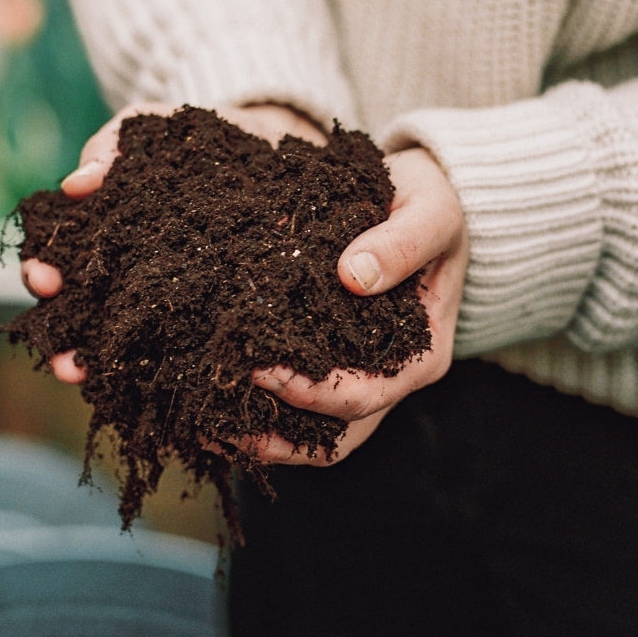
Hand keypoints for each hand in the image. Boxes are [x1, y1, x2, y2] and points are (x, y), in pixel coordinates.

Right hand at [20, 100, 326, 382]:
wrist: (267, 149)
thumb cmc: (199, 138)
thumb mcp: (152, 128)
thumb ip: (112, 145)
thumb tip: (76, 185)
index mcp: (101, 229)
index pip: (59, 257)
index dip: (43, 270)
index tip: (44, 280)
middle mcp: (123, 271)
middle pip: (82, 310)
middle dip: (64, 336)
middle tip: (61, 356)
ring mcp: (162, 296)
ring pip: (120, 338)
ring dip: (98, 365)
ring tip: (87, 380)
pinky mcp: (204, 313)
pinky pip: (178, 345)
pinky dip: (159, 368)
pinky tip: (153, 387)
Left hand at [245, 145, 467, 465]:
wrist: (420, 201)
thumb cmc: (430, 205)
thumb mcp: (431, 212)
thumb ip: (402, 242)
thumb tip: (354, 275)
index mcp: (423, 354)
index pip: (364, 396)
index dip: (311, 392)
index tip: (261, 369)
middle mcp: (393, 377)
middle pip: (335, 433)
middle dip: (276, 429)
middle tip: (218, 406)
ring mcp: (364, 375)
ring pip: (315, 433)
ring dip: (263, 436)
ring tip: (206, 427)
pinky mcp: (335, 362)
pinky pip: (301, 409)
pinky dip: (262, 414)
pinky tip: (217, 406)